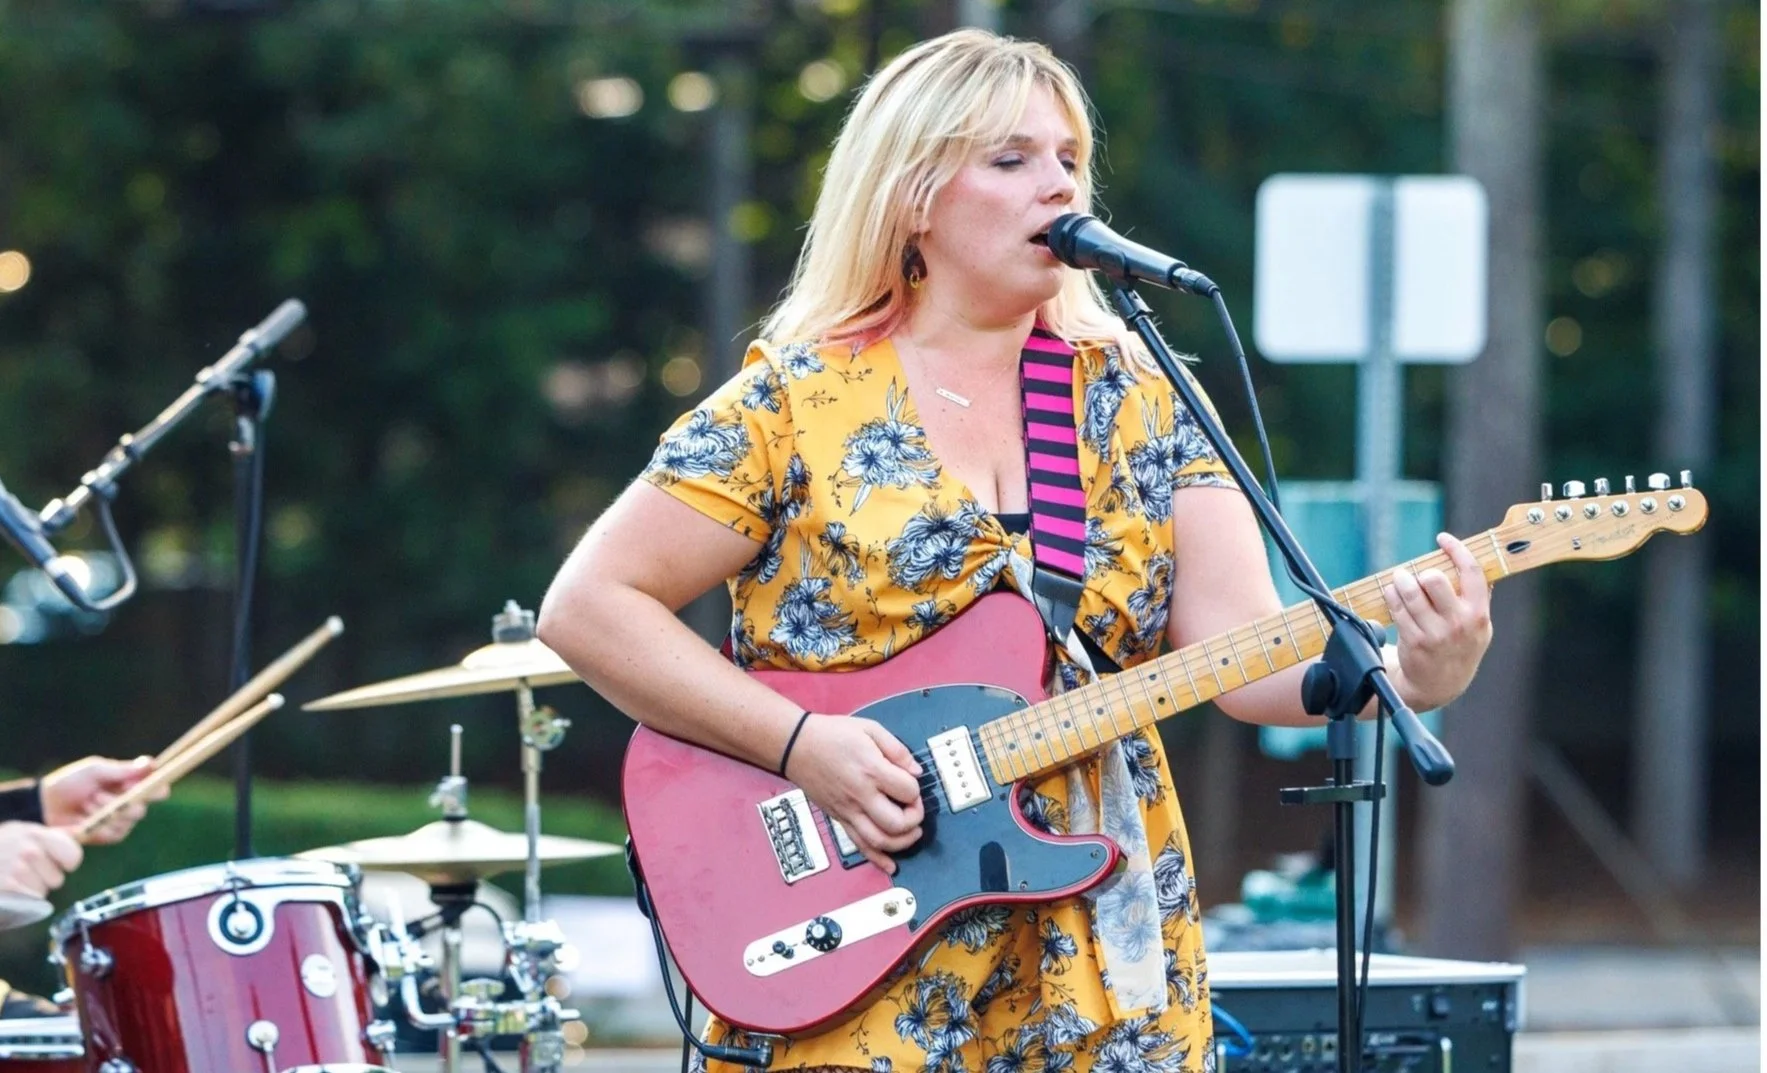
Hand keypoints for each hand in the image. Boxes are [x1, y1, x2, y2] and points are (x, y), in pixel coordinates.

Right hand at [0, 822, 82, 896]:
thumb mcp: (25, 832)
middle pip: (58, 878)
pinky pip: (29, 902)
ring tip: (14, 877)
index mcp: (37, 834)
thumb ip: (54, 836)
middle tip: (25, 870)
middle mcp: (29, 851)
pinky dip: (21, 900)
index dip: (66, 862)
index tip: (56, 861)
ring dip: (31, 889)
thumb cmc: (2, 845)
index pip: (73, 855)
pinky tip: (9, 888)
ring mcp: (17, 871)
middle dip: (44, 877)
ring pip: (42, 892)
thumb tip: (81, 834)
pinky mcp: (8, 888)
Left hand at [40, 756, 162, 844]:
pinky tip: (85, 817)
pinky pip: (116, 832)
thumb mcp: (94, 770)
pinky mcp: (112, 835)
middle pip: (144, 805)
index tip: (144, 784)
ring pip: (128, 819)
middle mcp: (133, 802)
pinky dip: (100, 823)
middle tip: (98, 793)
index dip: (157, 785)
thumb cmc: (71, 783)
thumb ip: (122, 769)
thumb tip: (150, 763)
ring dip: (104, 809)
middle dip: (120, 800)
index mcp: (132, 783)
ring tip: (86, 803)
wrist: (46, 806)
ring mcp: (124, 820)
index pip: (158, 786)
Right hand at [784, 715, 925, 874]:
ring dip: (902, 843)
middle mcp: (860, 795)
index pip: (908, 791)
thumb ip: (897, 750)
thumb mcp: (870, 729)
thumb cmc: (831, 735)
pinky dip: (877, 859)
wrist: (796, 746)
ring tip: (912, 833)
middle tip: (914, 808)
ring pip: (880, 841)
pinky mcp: (839, 819)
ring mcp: (848, 811)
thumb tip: (916, 771)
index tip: (911, 782)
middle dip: (915, 819)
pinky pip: (859, 846)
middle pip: (897, 823)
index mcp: (871, 770)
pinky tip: (890, 864)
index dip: (916, 789)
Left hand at [1381, 533, 1493, 711]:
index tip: (1443, 538)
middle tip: (1418, 575)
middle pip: (1434, 579)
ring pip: (1410, 592)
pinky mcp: (1413, 640)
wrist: (1441, 684)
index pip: (1471, 571)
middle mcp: (1459, 622)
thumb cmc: (1460, 646)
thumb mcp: (1480, 626)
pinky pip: (1397, 608)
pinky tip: (1392, 593)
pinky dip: (1391, 595)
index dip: (1456, 549)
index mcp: (1479, 613)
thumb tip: (1470, 561)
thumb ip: (1478, 597)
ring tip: (1400, 580)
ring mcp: (1435, 633)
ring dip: (1401, 580)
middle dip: (1423, 572)